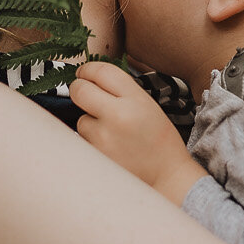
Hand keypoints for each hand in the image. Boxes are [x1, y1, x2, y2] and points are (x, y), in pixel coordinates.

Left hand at [71, 62, 206, 205]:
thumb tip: (90, 77)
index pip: (102, 72)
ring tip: (111, 132)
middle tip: (83, 92)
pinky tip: (110, 146)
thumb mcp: (147, 105)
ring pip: (80, 118)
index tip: (84, 73)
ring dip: (89, 121)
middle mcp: (117, 115)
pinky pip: (84, 140)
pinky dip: (92, 141)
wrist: (165, 174)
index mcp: (135, 99)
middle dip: (78, 88)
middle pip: (80, 90)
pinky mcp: (96, 155)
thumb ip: (121, 90)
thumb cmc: (158, 139)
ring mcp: (104, 138)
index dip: (88, 69)